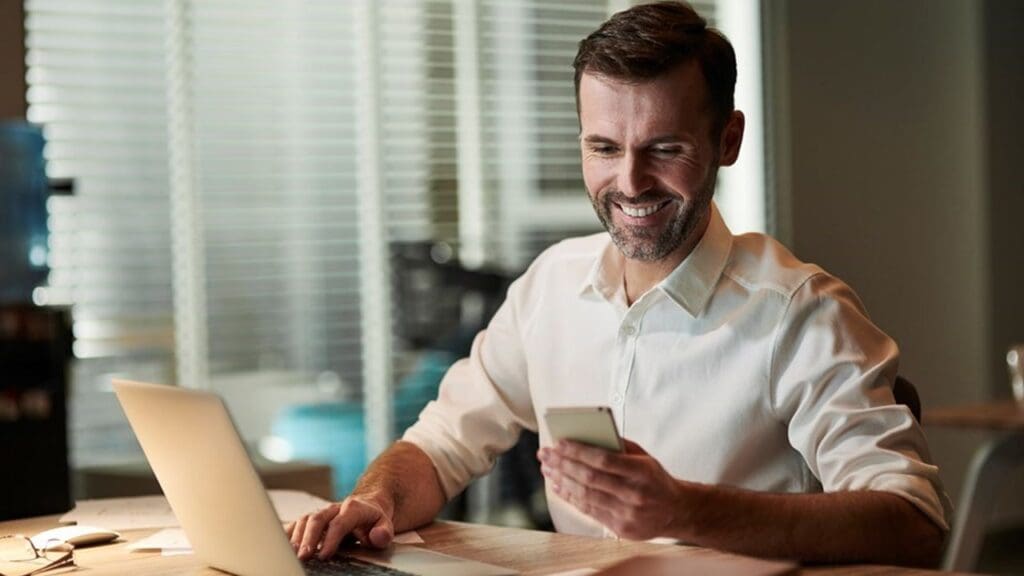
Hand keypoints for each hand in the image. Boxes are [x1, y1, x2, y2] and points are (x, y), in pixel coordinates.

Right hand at [285, 495, 394, 560]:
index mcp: (353, 508)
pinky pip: (296, 523)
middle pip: (317, 519)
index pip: (340, 522)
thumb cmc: (374, 520)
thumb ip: (384, 532)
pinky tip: (282, 546)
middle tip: (303, 557)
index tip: (324, 555)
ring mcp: (321, 512)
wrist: (367, 507)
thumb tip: (377, 536)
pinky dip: (288, 534)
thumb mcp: (385, 525)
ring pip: (304, 520)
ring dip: (296, 538)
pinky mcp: (312, 519)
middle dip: (308, 538)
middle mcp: (334, 508)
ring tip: (292, 555)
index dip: (331, 538)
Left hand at [538, 439, 682, 539]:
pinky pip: (588, 510)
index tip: (559, 442)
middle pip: (589, 478)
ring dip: (561, 480)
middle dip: (562, 464)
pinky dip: (570, 497)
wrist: (676, 511)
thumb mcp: (644, 457)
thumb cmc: (654, 479)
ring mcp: (627, 513)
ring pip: (585, 495)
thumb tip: (585, 435)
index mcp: (641, 472)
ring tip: (547, 468)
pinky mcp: (620, 528)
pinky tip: (558, 486)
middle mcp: (634, 494)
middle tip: (545, 454)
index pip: (603, 459)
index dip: (578, 451)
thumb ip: (619, 447)